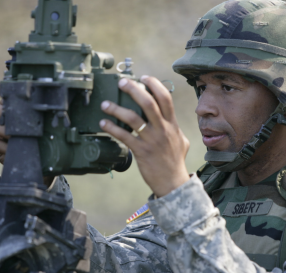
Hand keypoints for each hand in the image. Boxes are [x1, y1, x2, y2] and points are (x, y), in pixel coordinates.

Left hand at [100, 76, 189, 196]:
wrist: (173, 183)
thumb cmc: (176, 163)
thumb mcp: (182, 142)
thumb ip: (175, 129)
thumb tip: (170, 121)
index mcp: (172, 124)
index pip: (165, 98)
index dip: (154, 84)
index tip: (143, 77)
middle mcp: (163, 129)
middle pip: (148, 102)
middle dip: (134, 89)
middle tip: (121, 82)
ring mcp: (151, 140)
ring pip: (133, 118)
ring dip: (116, 109)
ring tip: (105, 104)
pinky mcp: (141, 151)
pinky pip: (124, 136)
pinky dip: (112, 128)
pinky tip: (103, 124)